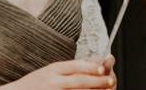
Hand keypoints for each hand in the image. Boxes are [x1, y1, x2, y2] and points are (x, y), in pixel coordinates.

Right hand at [0, 56, 115, 88]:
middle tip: (110, 81)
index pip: (75, 66)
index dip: (90, 67)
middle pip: (79, 80)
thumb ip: (70, 67)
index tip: (103, 68)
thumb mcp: (50, 70)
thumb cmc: (34, 84)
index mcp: (54, 69)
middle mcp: (53, 81)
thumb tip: (92, 61)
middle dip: (96, 81)